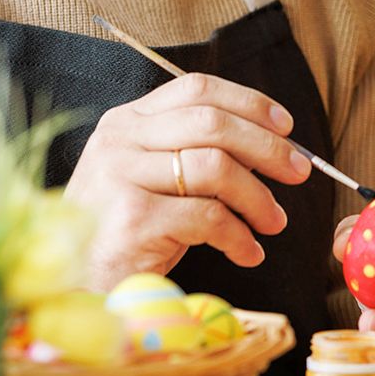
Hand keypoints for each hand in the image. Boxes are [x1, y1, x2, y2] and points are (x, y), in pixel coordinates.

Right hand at [64, 72, 312, 290]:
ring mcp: (121, 177)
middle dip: (268, 147)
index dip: (249, 102)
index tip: (286, 125)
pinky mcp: (133, 219)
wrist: (76, 286)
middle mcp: (119, 140)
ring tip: (274, 221)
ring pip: (216, 168)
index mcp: (126, 121)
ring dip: (258, 198)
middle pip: (213, 123)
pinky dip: (240, 236)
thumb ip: (196, 152)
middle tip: (298, 172)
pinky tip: (248, 252)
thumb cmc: (126, 232)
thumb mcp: (155, 179)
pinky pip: (209, 217)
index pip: (196, 89)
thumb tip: (272, 145)